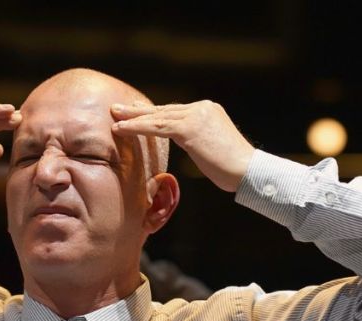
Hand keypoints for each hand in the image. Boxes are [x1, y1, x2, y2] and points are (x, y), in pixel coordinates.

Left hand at [111, 100, 254, 191]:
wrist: (247, 170)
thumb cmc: (233, 168)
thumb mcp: (212, 147)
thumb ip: (197, 140)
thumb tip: (187, 144)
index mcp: (208, 110)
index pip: (175, 111)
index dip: (153, 112)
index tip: (136, 110)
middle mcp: (201, 108)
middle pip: (164, 110)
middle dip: (138, 111)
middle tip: (118, 109)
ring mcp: (196, 116)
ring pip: (157, 117)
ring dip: (132, 118)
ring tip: (114, 117)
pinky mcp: (189, 128)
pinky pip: (156, 126)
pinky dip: (137, 127)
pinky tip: (121, 129)